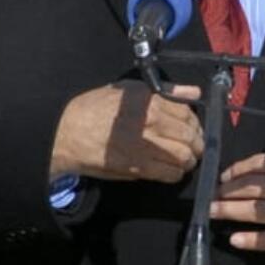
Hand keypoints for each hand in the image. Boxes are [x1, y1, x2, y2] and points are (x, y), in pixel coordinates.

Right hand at [50, 82, 202, 182]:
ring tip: (181, 160)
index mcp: (151, 100)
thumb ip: (165, 92)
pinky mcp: (141, 167)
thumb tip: (193, 92)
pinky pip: (171, 174)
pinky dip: (175, 173)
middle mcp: (154, 122)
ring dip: (187, 160)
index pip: (188, 113)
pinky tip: (169, 169)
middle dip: (196, 144)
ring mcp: (148, 146)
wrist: (69, 133)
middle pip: (191, 136)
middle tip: (191, 147)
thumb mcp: (128, 90)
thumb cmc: (94, 109)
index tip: (191, 129)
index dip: (193, 123)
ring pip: (185, 157)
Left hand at [211, 152, 264, 255]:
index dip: (238, 169)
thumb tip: (259, 172)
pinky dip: (252, 240)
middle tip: (213, 195)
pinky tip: (235, 239)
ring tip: (214, 211)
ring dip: (231, 211)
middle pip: (254, 187)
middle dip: (229, 191)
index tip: (226, 176)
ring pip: (257, 212)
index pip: (262, 164)